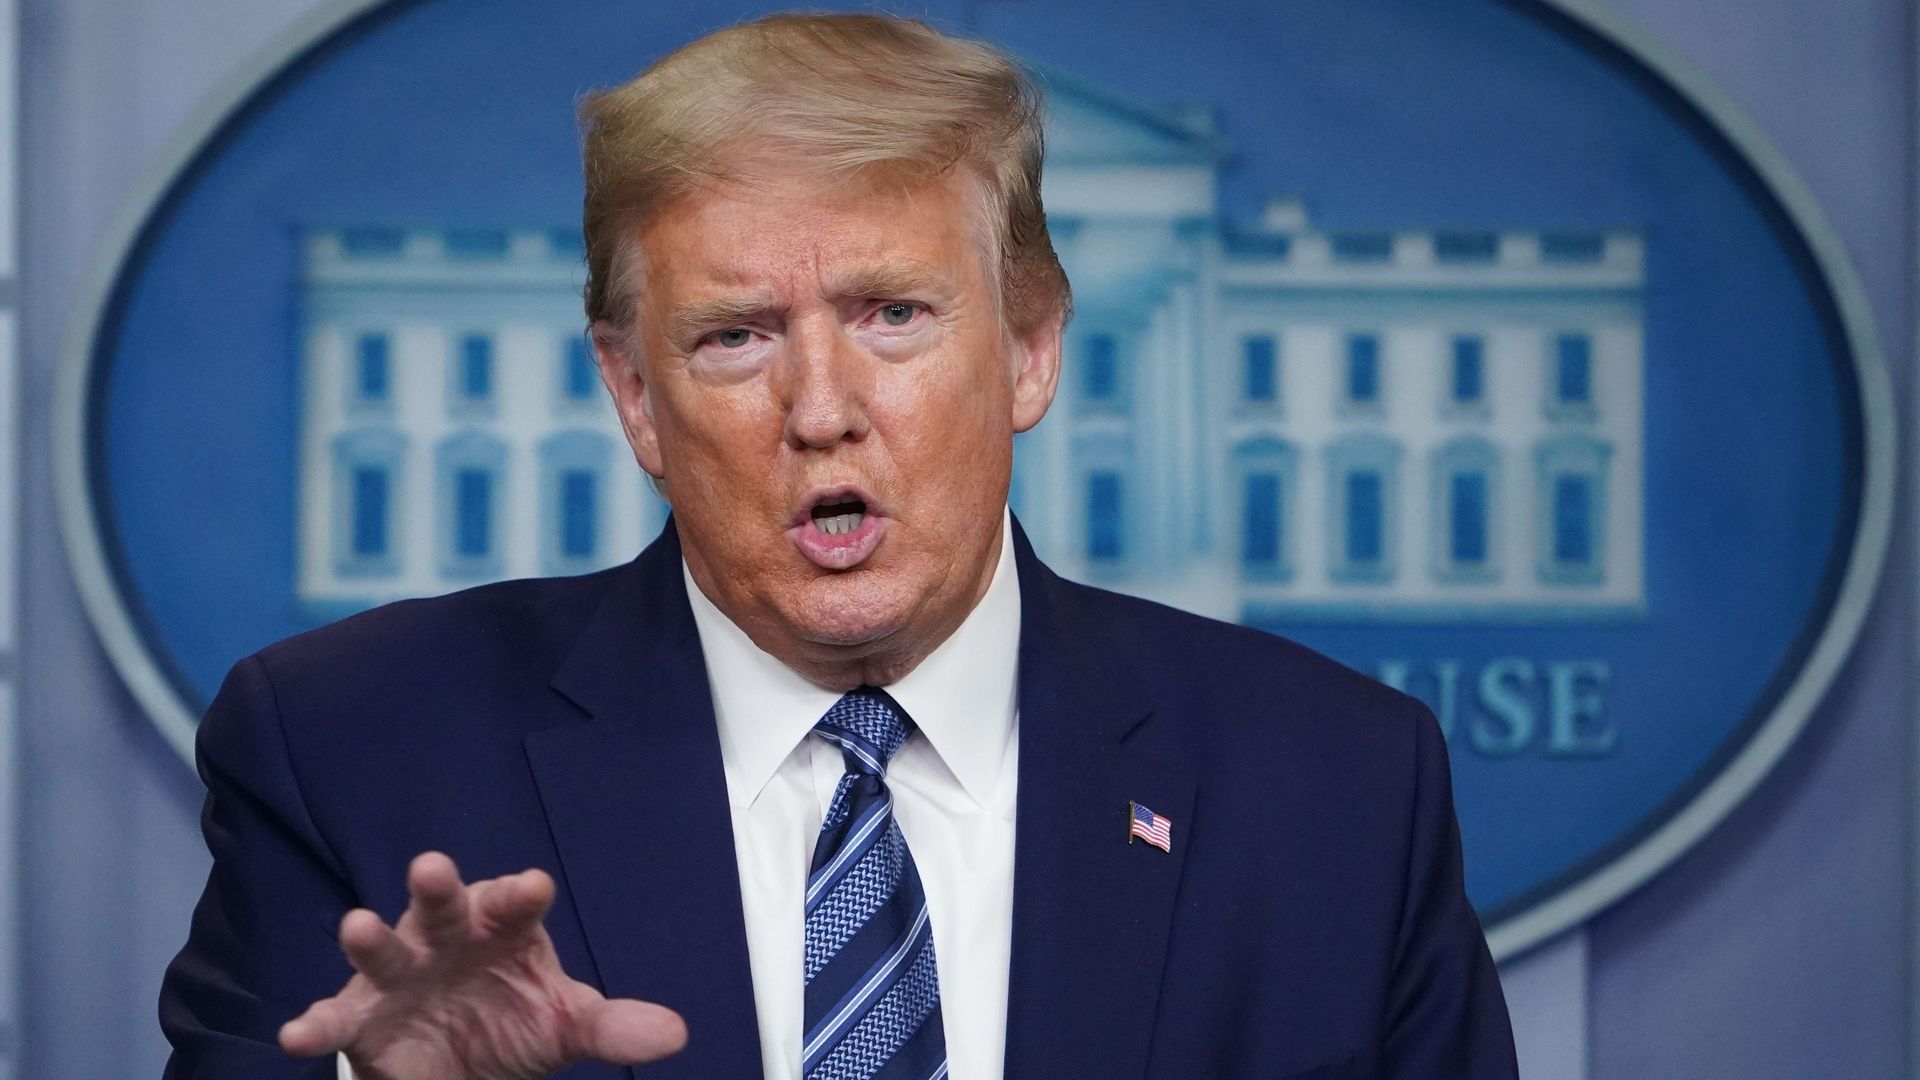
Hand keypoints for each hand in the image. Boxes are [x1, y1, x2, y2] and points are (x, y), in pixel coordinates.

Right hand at [279, 852, 686, 1079]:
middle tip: (432, 867)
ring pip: (384, 947)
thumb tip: (674, 1034)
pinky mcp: (363, 1015)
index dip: (521, 894)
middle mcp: (448, 938)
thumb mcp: (566, 1023)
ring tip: (356, 924)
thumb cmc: (514, 1016)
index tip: (533, 887)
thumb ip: (613, 1027)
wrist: (462, 1060)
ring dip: (370, 936)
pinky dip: (316, 1023)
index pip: (516, 902)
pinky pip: (337, 1016)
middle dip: (438, 887)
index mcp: (504, 928)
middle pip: (444, 905)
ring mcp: (402, 972)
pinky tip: (297, 1034)